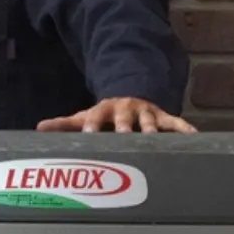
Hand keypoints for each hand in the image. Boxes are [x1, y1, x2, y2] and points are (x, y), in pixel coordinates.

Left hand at [37, 97, 196, 133]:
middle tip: (124, 136)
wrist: (132, 95)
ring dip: (151, 130)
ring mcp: (145, 113)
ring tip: (154, 138)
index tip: (89, 134)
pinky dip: (185, 128)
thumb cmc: (106, 115)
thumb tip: (39, 127)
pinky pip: (175, 122)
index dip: (93, 126)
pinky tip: (195, 136)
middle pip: (125, 120)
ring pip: (149, 123)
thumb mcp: (85, 116)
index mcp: (105, 111)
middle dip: (124, 128)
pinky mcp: (162, 117)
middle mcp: (125, 111)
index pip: (97, 118)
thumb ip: (64, 124)